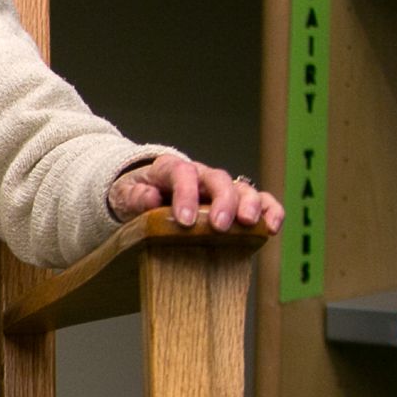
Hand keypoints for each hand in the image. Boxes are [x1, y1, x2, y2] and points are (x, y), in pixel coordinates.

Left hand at [107, 152, 284, 232]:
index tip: (184, 221)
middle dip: (222, 201)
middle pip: (218, 179)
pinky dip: (269, 210)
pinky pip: (260, 200)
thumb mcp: (125, 196)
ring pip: (242, 188)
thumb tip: (151, 197)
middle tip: (219, 226)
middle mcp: (201, 174)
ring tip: (248, 224)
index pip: (182, 173)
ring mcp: (221, 187)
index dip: (186, 195)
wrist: (148, 194)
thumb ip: (136, 196)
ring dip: (249, 204)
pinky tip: (271, 227)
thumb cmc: (138, 196)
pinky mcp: (238, 202)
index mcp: (171, 170)